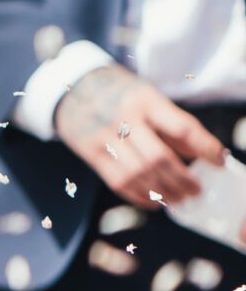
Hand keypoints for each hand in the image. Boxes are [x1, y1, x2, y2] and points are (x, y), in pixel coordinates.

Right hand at [54, 62, 225, 204]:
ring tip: (178, 200)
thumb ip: (173, 125)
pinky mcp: (90, 153)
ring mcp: (104, 138)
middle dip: (182, 180)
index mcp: (144, 101)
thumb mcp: (148, 97)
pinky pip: (118, 182)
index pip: (181, 127)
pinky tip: (154, 201)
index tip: (219, 162)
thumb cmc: (120, 94)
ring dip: (163, 192)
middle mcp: (123, 119)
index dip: (205, 148)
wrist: (70, 89)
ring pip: (139, 175)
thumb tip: (205, 156)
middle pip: (158, 158)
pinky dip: (139, 196)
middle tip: (196, 190)